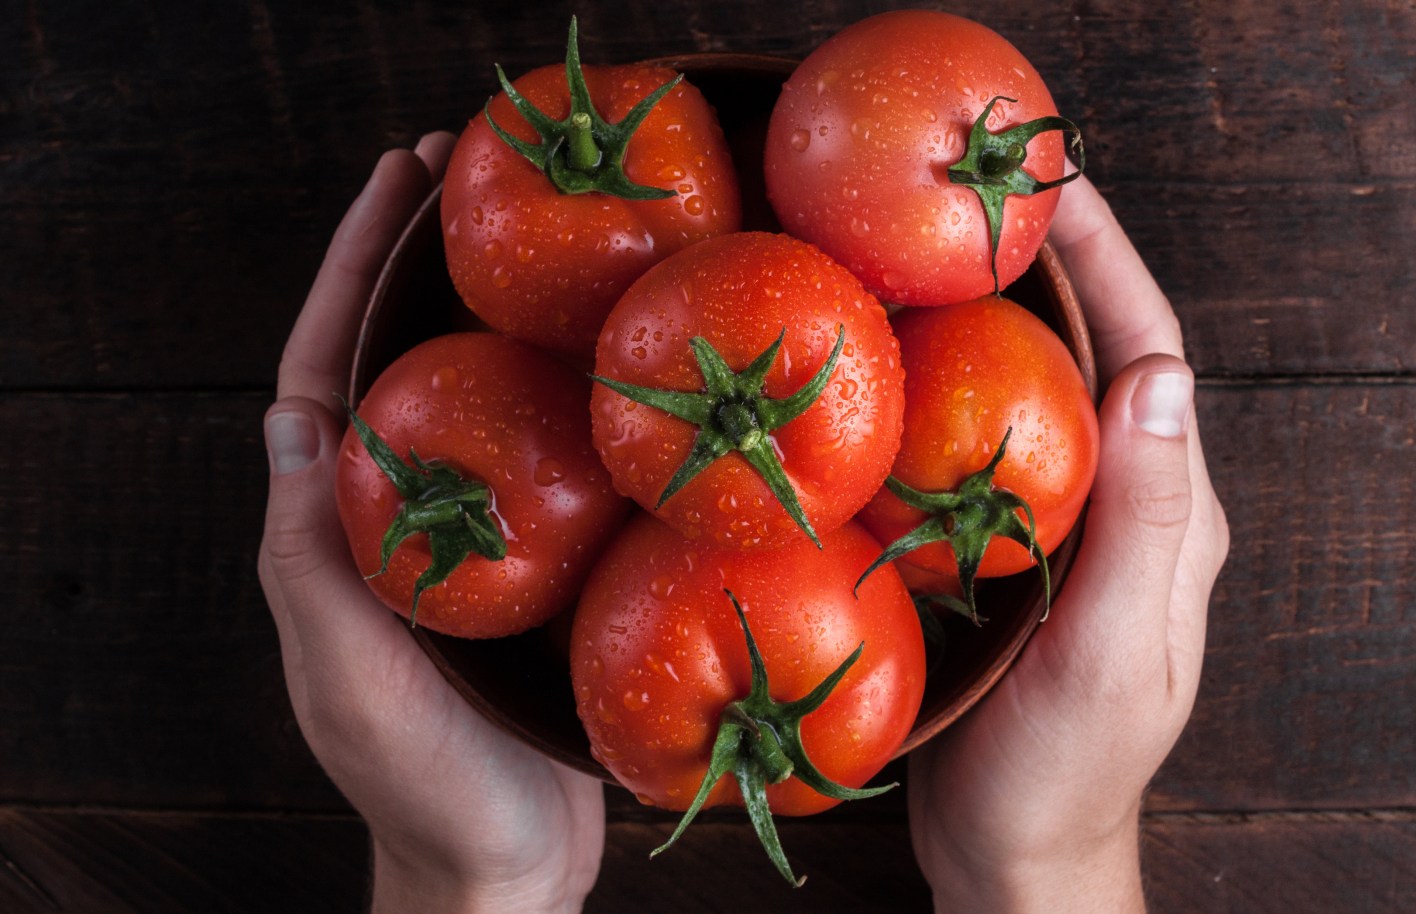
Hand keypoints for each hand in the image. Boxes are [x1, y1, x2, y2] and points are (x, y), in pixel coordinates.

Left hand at [257, 136, 604, 913]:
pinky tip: (611, 361)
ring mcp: (463, 537)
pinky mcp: (531, 565)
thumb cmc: (423, 784)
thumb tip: (291, 418)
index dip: (353, 271)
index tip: (396, 183)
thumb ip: (311, 561)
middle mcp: (391, 517)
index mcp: (333, 530)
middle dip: (421, 262)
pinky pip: (539, 458)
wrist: (505, 863)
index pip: (326, 371)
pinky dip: (563, 395)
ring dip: (495, 312)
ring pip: (472, 400)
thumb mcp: (350, 676)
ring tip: (546, 236)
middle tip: (471, 171)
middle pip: (398, 361)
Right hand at [907, 176, 1230, 912]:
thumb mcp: (1110, 651)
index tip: (1057, 183)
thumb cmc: (1062, 769)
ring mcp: (1069, 526)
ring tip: (937, 248)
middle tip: (982, 192)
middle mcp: (1128, 505)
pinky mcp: (1012, 549)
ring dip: (1004, 314)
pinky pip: (991, 443)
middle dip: (1054, 264)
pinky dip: (957, 384)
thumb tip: (1160, 376)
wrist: (1016, 847)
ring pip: (1042, 391)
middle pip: (1099, 354)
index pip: (1151, 356)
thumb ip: (1142, 523)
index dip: (1110, 262)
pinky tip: (905, 362)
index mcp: (1169, 517)